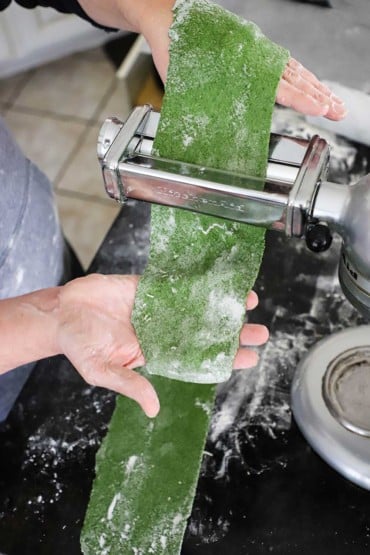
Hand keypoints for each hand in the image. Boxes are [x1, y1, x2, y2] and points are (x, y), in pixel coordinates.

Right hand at [56, 275, 267, 416]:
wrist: (62, 312)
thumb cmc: (79, 345)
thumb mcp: (101, 370)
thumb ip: (129, 384)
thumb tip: (154, 409)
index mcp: (156, 353)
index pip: (198, 358)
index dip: (224, 358)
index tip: (248, 357)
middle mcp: (162, 330)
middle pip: (205, 332)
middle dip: (233, 333)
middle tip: (260, 332)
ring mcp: (157, 307)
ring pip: (198, 307)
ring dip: (222, 306)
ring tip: (249, 302)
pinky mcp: (149, 286)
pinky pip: (178, 284)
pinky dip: (199, 282)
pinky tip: (219, 281)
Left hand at [143, 15, 346, 121]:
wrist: (169, 18)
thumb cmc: (176, 51)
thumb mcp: (187, 85)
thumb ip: (204, 105)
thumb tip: (213, 132)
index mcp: (243, 64)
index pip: (280, 85)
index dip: (302, 99)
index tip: (320, 109)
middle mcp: (256, 54)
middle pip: (296, 78)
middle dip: (320, 97)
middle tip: (339, 112)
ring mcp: (257, 48)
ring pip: (294, 69)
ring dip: (315, 87)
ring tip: (332, 103)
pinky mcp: (254, 47)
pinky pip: (283, 62)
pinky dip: (300, 75)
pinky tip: (309, 84)